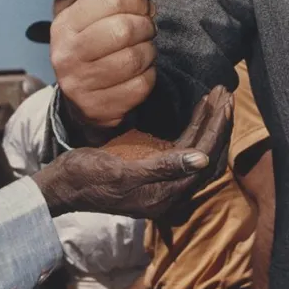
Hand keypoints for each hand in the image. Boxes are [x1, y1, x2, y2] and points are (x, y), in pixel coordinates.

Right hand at [33, 86, 232, 218]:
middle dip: (218, 123)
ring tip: (218, 95)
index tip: (223, 102)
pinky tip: (200, 109)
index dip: (217, 130)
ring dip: (209, 122)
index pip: (203, 160)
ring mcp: (164, 181)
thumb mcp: (123, 171)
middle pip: (206, 155)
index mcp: (166, 196)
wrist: (63, 185)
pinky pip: (184, 148)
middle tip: (225, 92)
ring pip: (198, 150)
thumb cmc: (87, 177)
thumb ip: (163, 167)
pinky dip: (194, 127)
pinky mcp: (155, 169)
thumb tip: (201, 159)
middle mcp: (171, 191)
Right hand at [51, 0, 157, 128]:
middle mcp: (66, 54)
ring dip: (149, 52)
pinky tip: (140, 73)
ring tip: (143, 51)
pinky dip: (149, 76)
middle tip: (145, 31)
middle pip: (124, 29)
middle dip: (145, 27)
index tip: (140, 10)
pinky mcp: (98, 107)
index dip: (136, 1)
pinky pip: (140, 85)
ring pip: (134, 58)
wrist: (83, 98)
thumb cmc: (99, 43)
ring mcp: (79, 84)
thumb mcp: (103, 11)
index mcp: (65, 24)